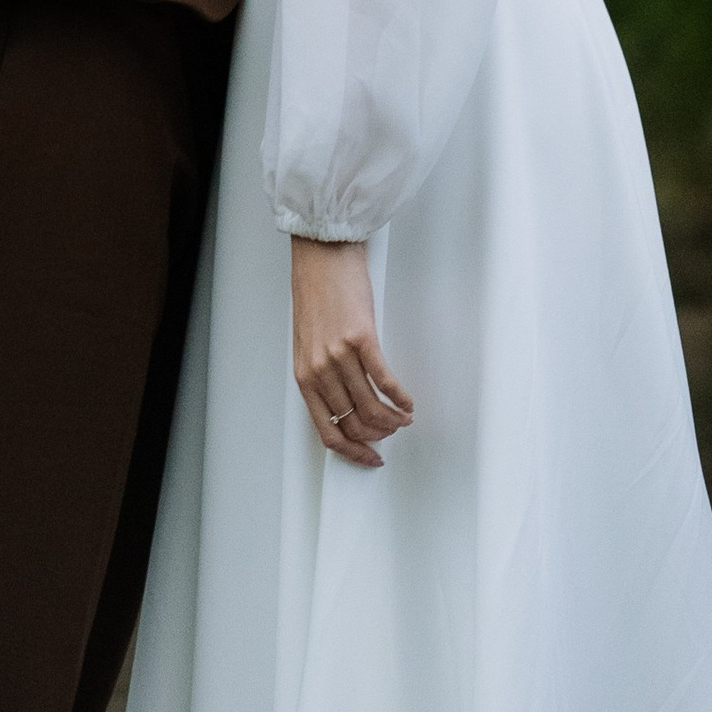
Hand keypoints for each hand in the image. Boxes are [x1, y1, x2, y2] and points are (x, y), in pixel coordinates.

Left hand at [291, 236, 411, 466]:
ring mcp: (339, 354)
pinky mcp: (360, 337)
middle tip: (393, 431)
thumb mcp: (308, 342)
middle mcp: (319, 369)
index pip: (327, 432)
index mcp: (303, 375)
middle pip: (354, 423)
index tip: (371, 458)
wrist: (321, 253)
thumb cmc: (316, 292)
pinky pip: (384, 380)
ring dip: (393, 419)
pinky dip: (400, 397)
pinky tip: (407, 401)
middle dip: (379, 435)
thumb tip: (347, 405)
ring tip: (404, 418)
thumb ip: (322, 374)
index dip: (353, 452)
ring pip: (371, 407)